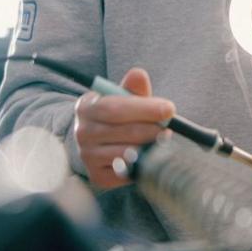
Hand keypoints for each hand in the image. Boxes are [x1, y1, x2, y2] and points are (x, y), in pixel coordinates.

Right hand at [73, 67, 174, 189]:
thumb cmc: (120, 116)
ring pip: (125, 152)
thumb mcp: (125, 98)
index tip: (169, 109)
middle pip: (122, 131)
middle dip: (151, 129)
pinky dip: (142, 164)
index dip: (144, 109)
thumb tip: (139, 75)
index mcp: (86, 107)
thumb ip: (133, 88)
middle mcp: (81, 132)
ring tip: (163, 141)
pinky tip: (152, 156)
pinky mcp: (98, 175)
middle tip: (170, 128)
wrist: (103, 143)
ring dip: (149, 147)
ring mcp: (87, 156)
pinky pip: (126, 171)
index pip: (114, 108)